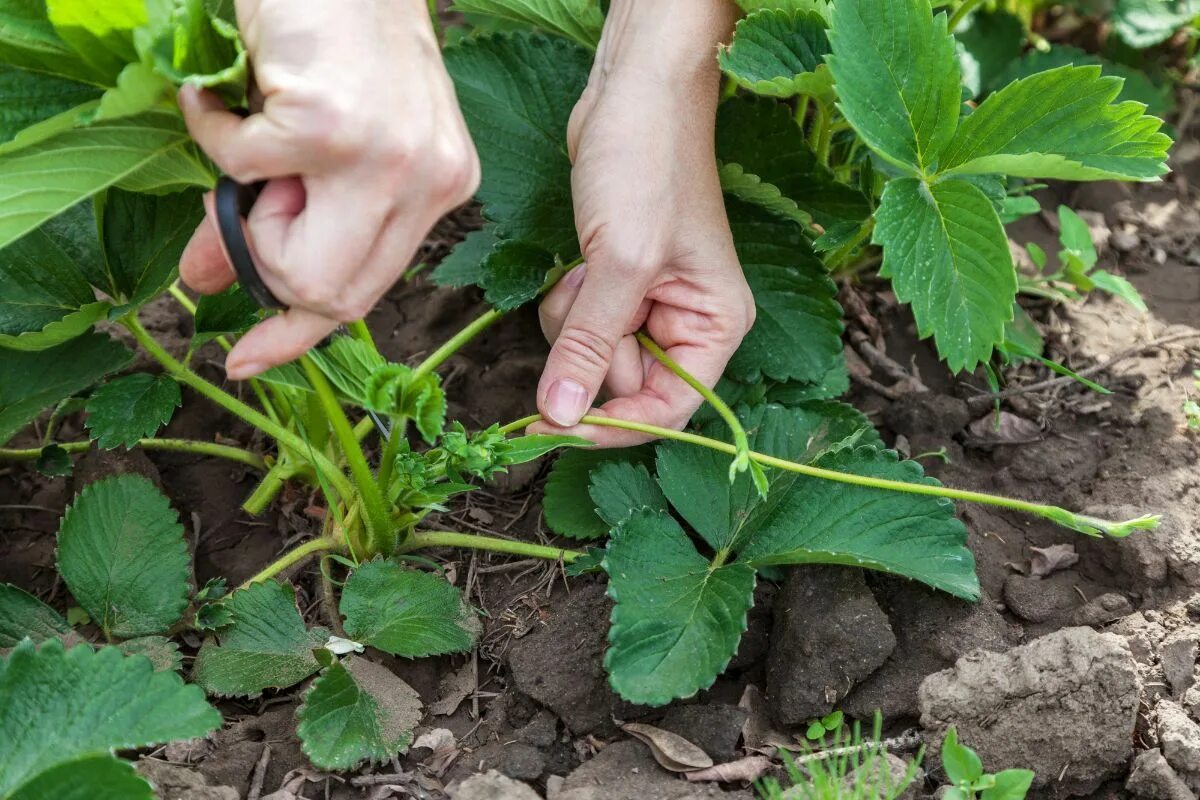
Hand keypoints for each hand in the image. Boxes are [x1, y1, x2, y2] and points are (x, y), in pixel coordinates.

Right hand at [178, 0, 478, 378]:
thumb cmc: (334, 34)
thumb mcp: (324, 141)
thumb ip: (281, 217)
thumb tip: (207, 282)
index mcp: (439, 187)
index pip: (371, 290)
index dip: (303, 334)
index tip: (248, 360)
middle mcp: (428, 182)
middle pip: (334, 295)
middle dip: (269, 266)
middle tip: (253, 198)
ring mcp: (387, 159)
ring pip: (293, 261)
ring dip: (247, 208)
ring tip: (260, 135)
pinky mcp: (333, 129)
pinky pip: (240, 171)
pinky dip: (212, 130)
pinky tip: (227, 92)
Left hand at [532, 1, 751, 446]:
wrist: (632, 93)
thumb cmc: (647, 166)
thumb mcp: (620, 264)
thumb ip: (589, 347)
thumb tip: (559, 420)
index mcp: (715, 326)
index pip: (668, 410)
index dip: (612, 426)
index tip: (553, 429)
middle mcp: (687, 324)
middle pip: (623, 385)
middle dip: (589, 349)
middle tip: (584, 295)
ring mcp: (650, 304)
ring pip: (592, 356)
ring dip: (572, 322)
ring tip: (581, 268)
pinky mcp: (616, 283)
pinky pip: (580, 324)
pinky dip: (567, 302)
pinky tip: (576, 260)